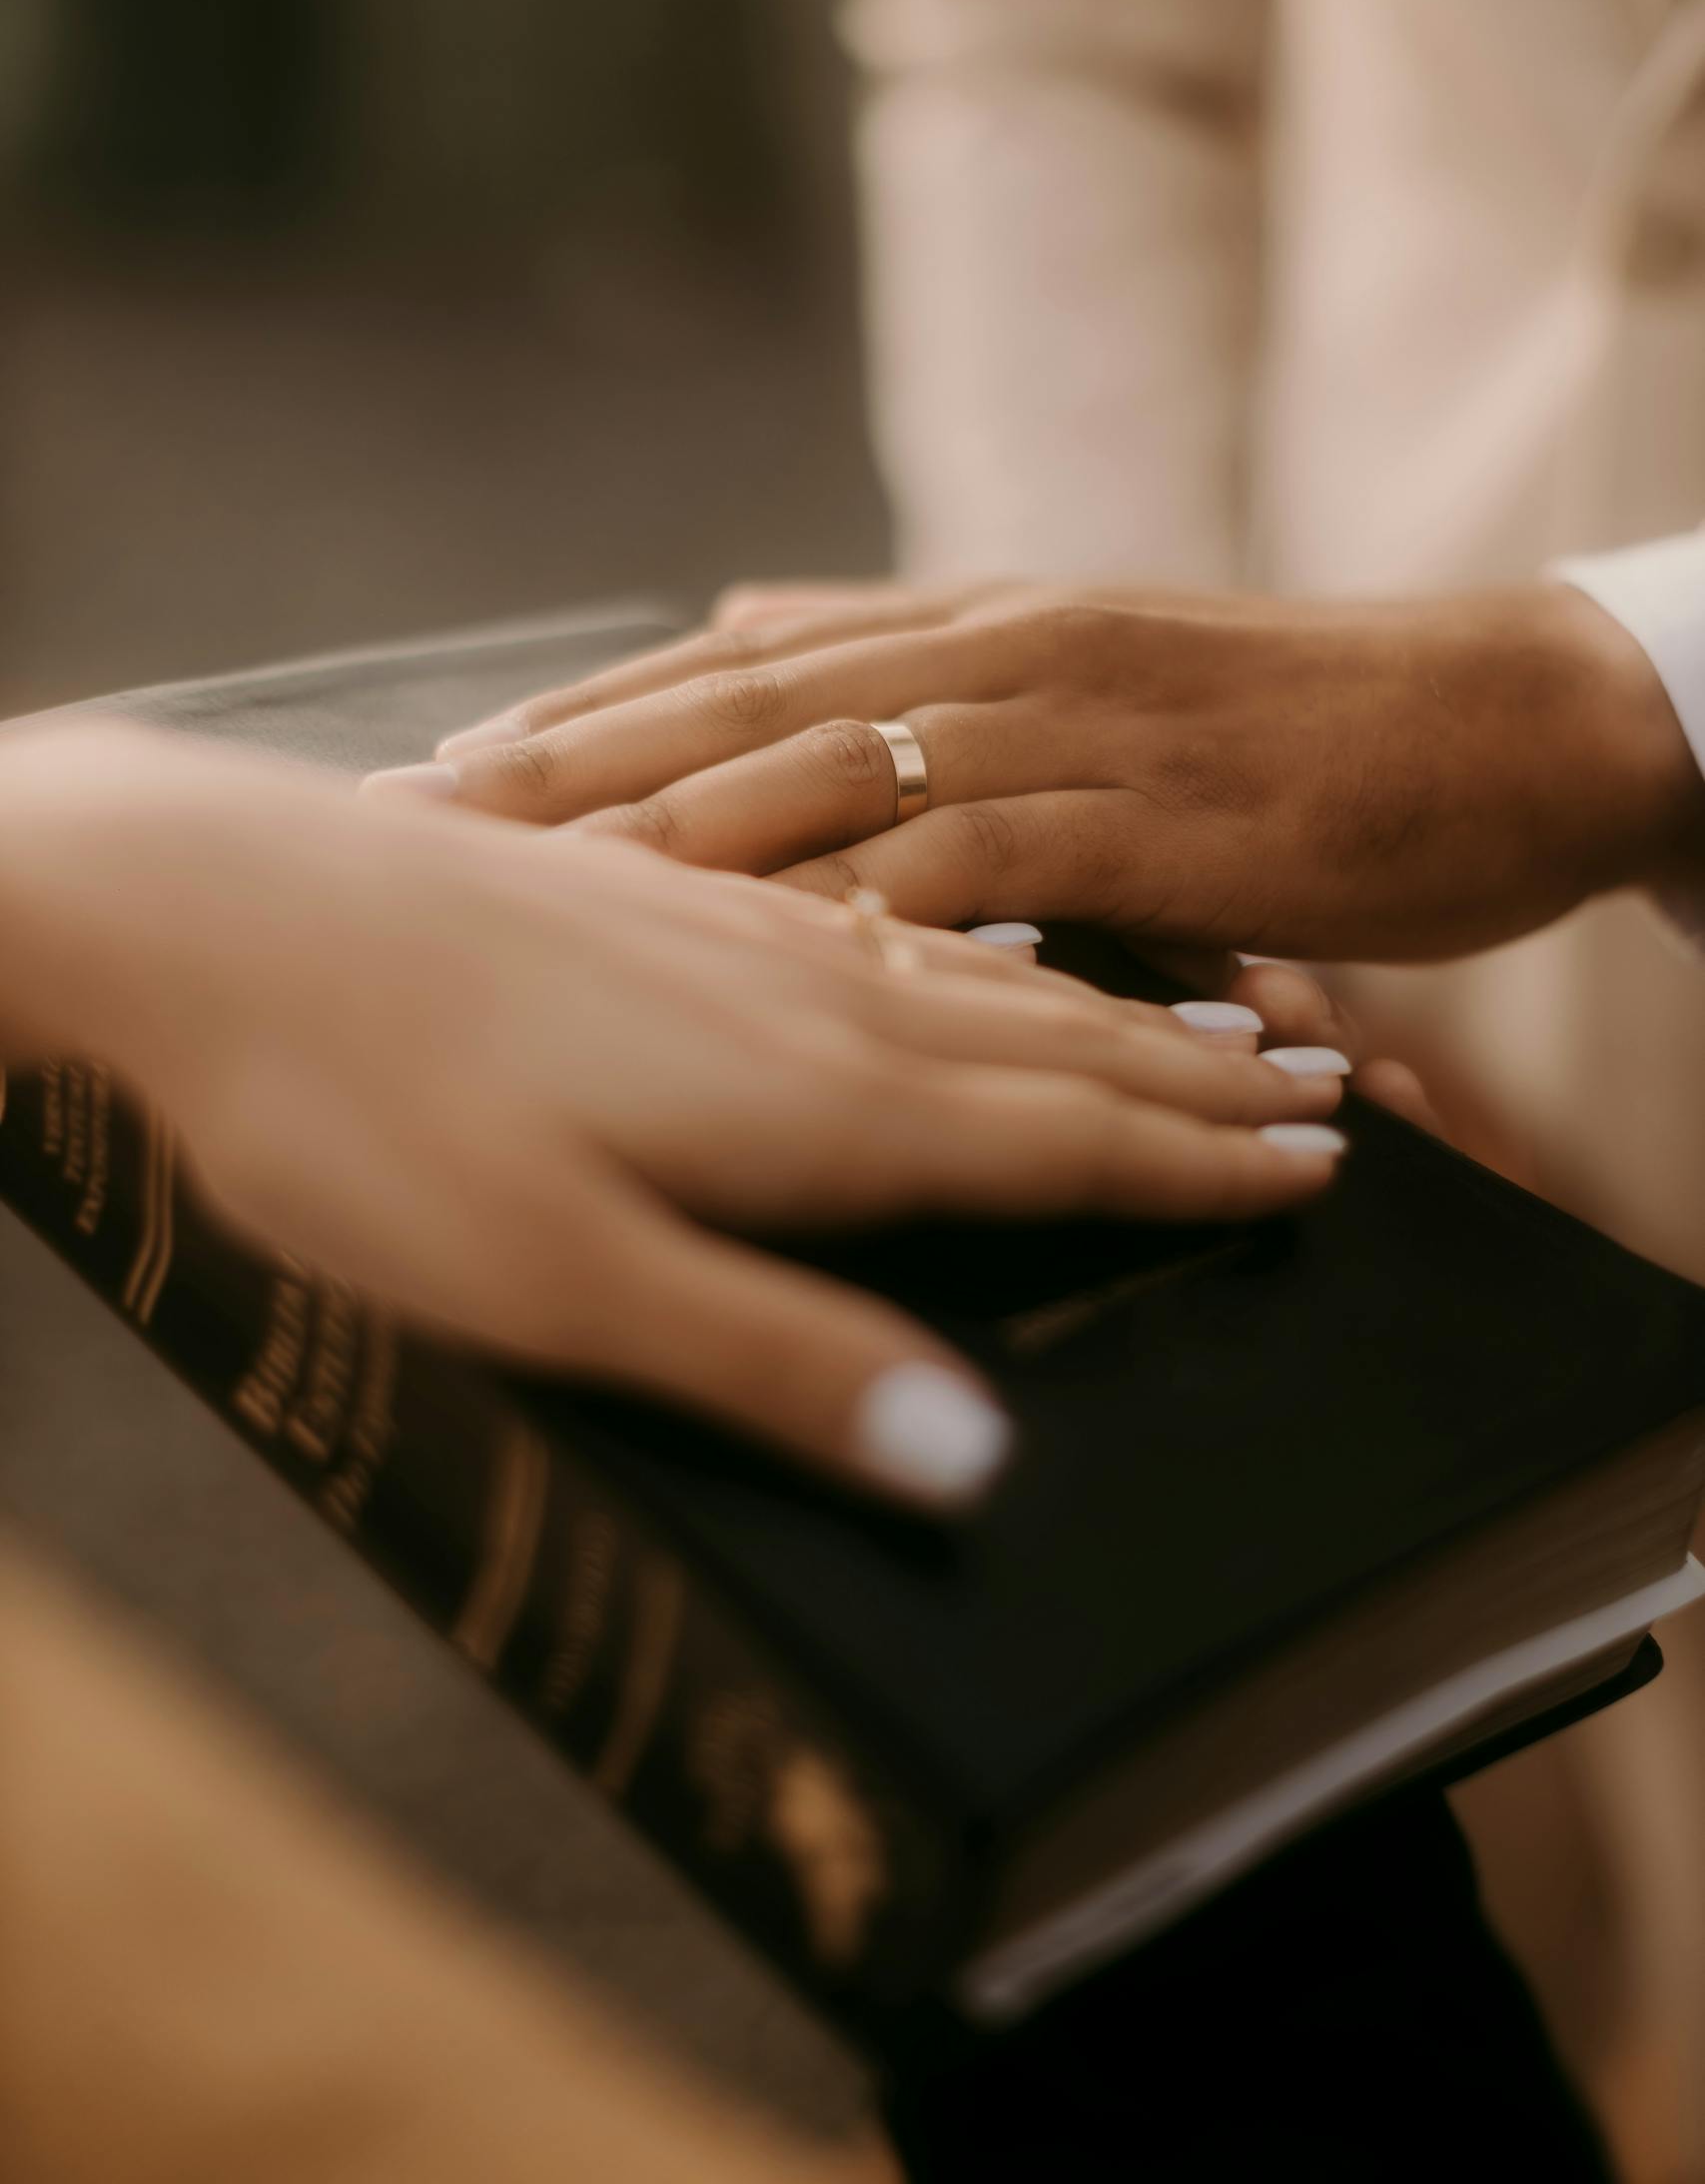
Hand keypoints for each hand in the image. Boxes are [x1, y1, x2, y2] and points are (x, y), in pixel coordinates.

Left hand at [0, 723, 1349, 1509]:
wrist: (221, 903)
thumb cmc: (367, 1116)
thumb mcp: (560, 1285)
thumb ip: (774, 1367)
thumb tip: (978, 1468)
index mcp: (813, 1099)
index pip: (1057, 1134)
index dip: (1191, 1164)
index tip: (1317, 1165)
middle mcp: (807, 994)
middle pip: (1044, 1038)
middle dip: (1186, 1076)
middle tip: (1316, 1085)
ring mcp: (738, 929)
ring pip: (973, 964)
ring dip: (1103, 1001)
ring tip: (1202, 1008)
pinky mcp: (667, 896)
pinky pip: (877, 910)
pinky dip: (974, 938)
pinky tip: (967, 936)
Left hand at [405, 581, 1704, 960]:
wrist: (1509, 721)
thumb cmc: (1291, 727)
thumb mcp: (1085, 668)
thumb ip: (916, 654)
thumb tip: (739, 618)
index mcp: (968, 628)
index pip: (730, 664)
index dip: (579, 719)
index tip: (440, 770)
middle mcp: (992, 654)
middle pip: (736, 707)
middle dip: (566, 769)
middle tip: (416, 823)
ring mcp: (1071, 724)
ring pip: (833, 770)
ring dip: (669, 828)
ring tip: (524, 885)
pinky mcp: (1152, 815)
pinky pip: (982, 861)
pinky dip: (864, 903)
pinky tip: (758, 957)